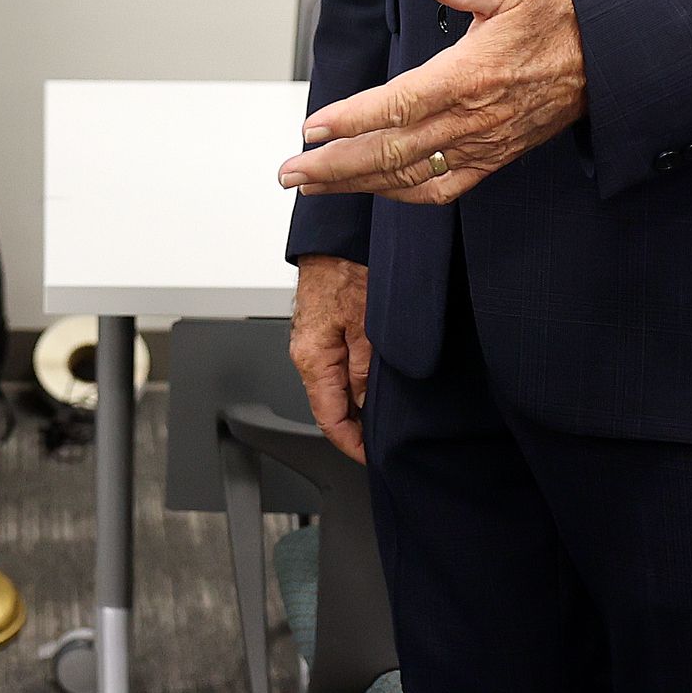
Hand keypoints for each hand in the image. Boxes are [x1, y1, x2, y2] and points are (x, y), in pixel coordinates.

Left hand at [278, 0, 585, 205]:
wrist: (604, 62)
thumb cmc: (554, 21)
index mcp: (470, 76)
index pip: (399, 104)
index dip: (352, 119)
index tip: (313, 127)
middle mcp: (471, 119)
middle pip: (391, 150)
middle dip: (334, 164)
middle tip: (289, 171)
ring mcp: (480, 145)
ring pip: (408, 174)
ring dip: (355, 182)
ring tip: (310, 183)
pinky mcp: (491, 159)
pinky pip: (440, 187)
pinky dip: (399, 193)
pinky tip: (370, 188)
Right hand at [291, 254, 371, 461]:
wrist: (337, 236)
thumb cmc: (349, 267)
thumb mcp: (369, 327)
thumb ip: (365, 372)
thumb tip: (366, 406)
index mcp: (312, 358)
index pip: (328, 419)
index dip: (352, 445)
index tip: (372, 456)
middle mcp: (305, 353)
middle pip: (329, 407)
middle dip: (357, 427)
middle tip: (386, 438)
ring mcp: (311, 342)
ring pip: (333, 387)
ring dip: (357, 403)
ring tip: (386, 412)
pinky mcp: (321, 331)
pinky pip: (335, 367)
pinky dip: (352, 381)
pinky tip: (373, 381)